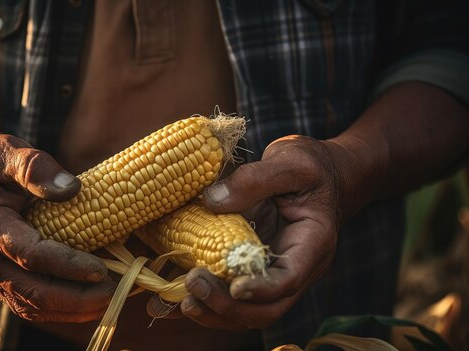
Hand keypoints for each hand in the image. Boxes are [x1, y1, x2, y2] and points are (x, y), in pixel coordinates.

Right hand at [0, 131, 115, 321]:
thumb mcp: (2, 149)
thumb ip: (33, 166)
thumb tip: (71, 189)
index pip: (29, 254)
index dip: (68, 265)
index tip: (102, 269)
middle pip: (33, 293)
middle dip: (78, 298)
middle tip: (117, 289)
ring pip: (32, 307)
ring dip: (74, 309)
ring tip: (112, 297)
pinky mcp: (1, 280)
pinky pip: (31, 304)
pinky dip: (63, 308)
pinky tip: (92, 299)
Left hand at [148, 135, 342, 328]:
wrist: (319, 175)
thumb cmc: (311, 167)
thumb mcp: (290, 161)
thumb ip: (255, 178)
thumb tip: (212, 201)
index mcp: (312, 243)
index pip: (289, 279)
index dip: (262, 289)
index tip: (234, 288)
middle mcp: (294, 268)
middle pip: (266, 308)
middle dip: (229, 307)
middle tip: (193, 286)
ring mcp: (273, 273)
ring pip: (247, 310)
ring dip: (214, 311)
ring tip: (183, 300)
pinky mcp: (252, 269)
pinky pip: (231, 295)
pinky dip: (206, 299)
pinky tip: (176, 296)